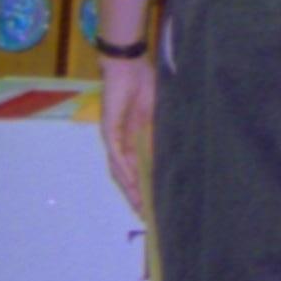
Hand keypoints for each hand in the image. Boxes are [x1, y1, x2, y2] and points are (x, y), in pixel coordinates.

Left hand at [99, 54, 156, 223]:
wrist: (128, 66)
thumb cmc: (144, 84)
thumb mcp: (158, 116)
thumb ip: (159, 137)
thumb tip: (170, 159)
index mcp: (133, 138)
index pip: (138, 167)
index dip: (145, 185)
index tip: (154, 203)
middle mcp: (121, 142)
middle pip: (126, 174)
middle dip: (135, 194)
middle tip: (145, 214)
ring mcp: (114, 137)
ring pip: (120, 170)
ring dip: (129, 188)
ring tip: (139, 205)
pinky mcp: (110, 131)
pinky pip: (117, 155)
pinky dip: (125, 171)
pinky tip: (132, 183)